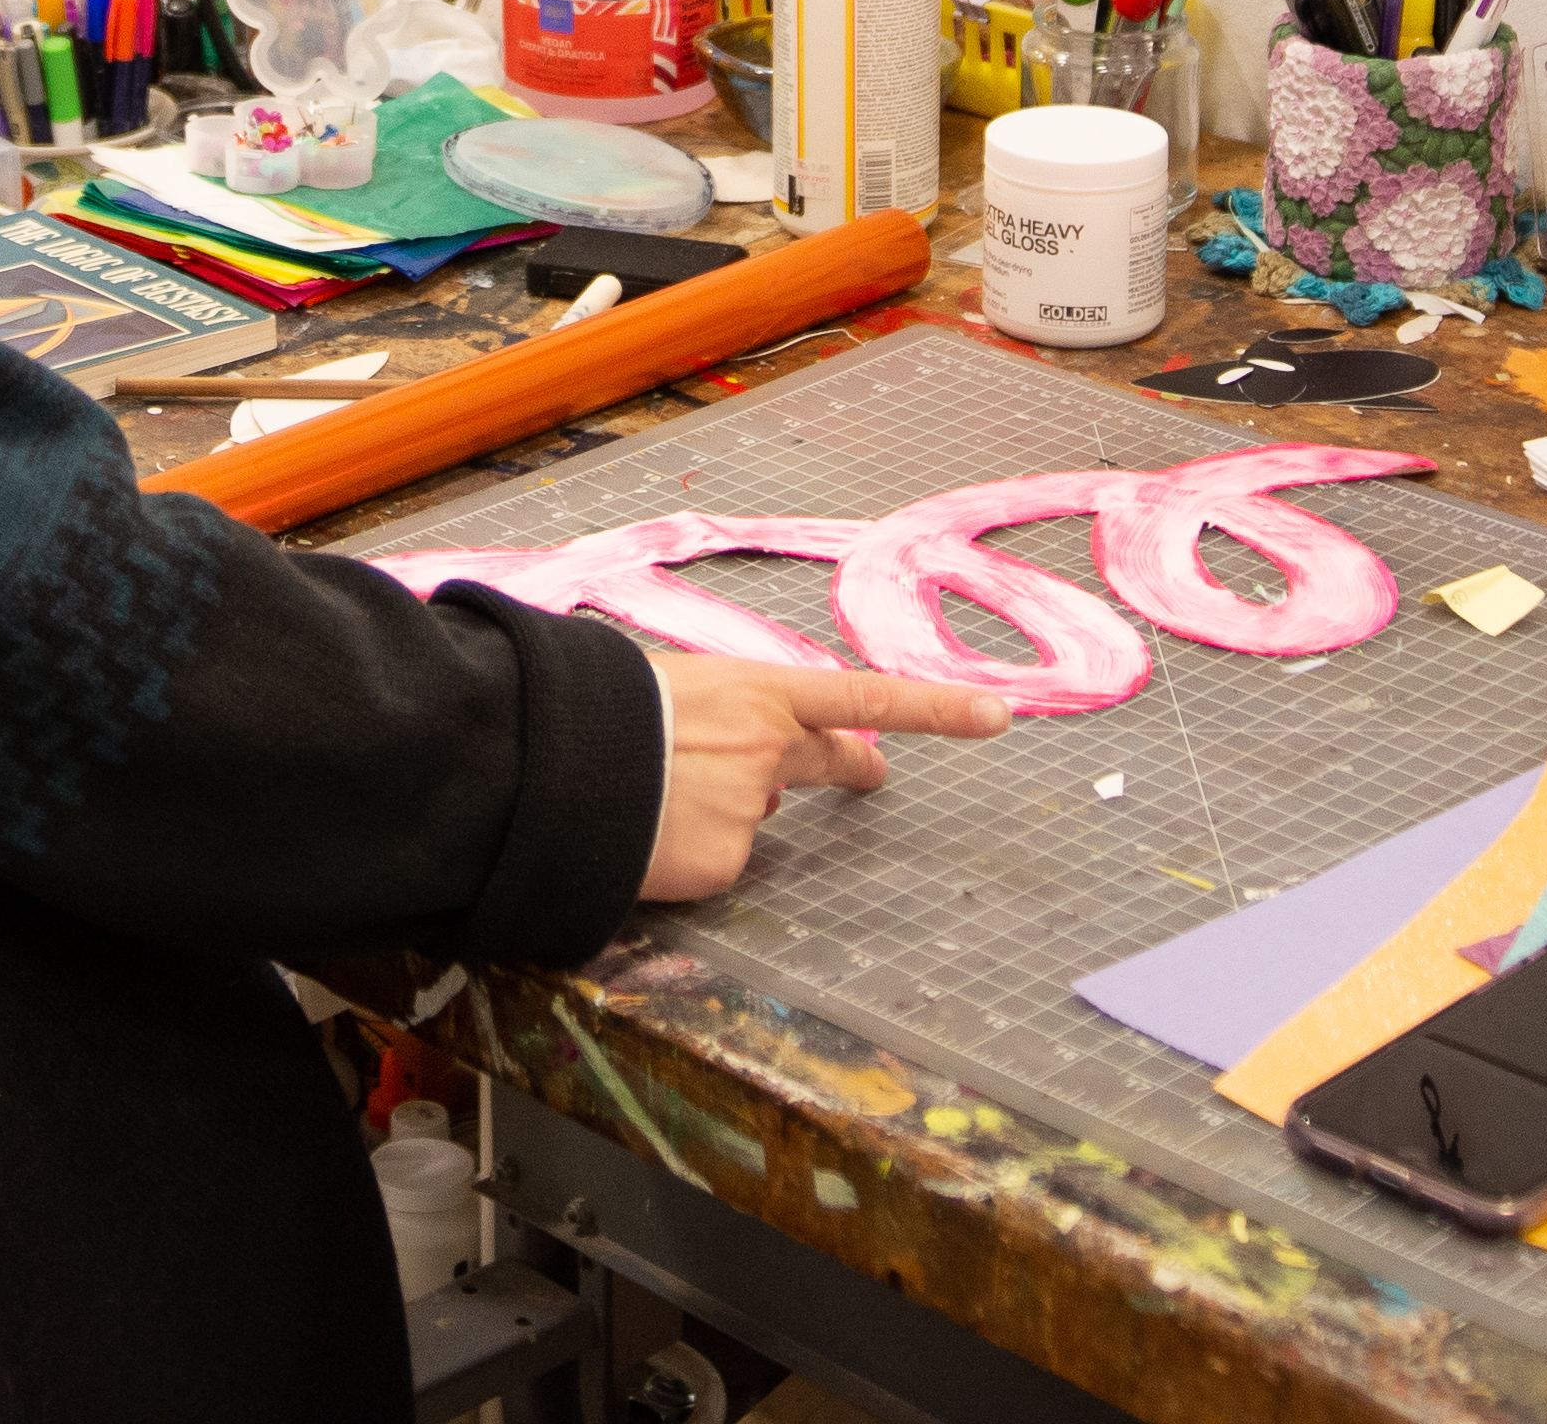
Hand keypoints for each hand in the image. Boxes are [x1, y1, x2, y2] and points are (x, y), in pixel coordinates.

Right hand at [635, 653, 1012, 900]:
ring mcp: (750, 808)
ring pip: (750, 811)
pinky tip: (648, 829)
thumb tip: (766, 776)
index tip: (996, 716)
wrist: (549, 761)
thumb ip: (727, 714)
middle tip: (872, 771)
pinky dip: (686, 848)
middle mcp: (768, 747)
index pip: (864, 697)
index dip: (934, 708)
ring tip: (652, 789)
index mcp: (755, 689)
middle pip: (829, 756)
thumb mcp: (669, 686)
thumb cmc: (598, 710)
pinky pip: (716, 857)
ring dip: (713, 802)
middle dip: (854, 764)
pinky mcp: (726, 861)